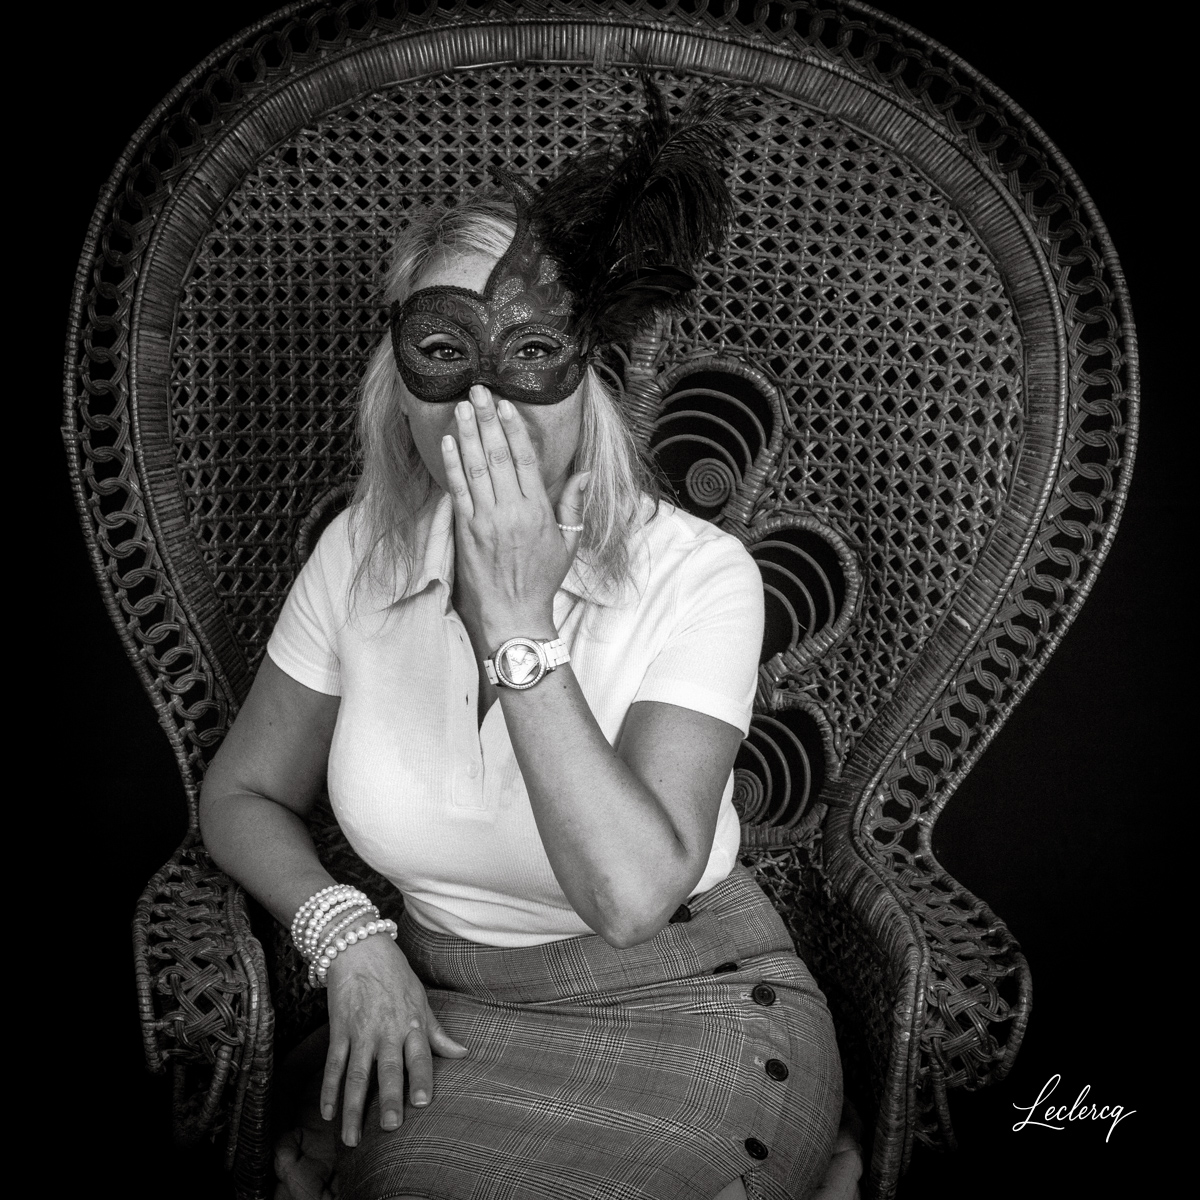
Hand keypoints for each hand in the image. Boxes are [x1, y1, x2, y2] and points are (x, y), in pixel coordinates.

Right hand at [321, 933, 467, 1146]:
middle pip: (388, 1069)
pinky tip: (327, 1113)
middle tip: (389, 1127)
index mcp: (411, 1023)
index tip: (423, 1103)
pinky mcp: (339, 1029)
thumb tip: (463, 1053)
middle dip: (388, 1098)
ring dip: (353, 1107)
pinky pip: (333, 1064)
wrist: (360, 947)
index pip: (419, 1056)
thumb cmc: (395, 974)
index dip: (422, 1078)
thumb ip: (438, 1032)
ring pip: (356, 1074)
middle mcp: (386, 1030)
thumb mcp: (421, 999)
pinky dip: (329, 1089)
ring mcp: (360, 1031)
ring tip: (352, 1138)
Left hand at [441, 385, 588, 645]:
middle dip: (487, 421)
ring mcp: (485, 520)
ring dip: (467, 435)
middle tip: (478, 392)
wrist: (514, 615)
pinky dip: (451, 464)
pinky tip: (447, 442)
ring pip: (475, 468)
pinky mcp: (465, 531)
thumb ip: (573, 506)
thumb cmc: (542, 580)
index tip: (506, 405)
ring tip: (462, 407)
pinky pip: (458, 491)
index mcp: (538, 511)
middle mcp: (511, 511)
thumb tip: (584, 473)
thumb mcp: (568, 544)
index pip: (525, 460)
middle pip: (498, 456)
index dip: (514, 429)